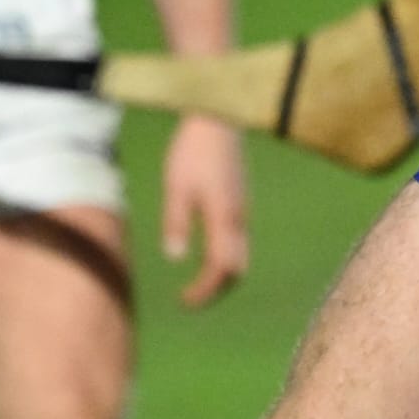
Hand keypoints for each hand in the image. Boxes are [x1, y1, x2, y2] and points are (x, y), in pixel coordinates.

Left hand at [162, 113, 248, 307]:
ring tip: (198, 279)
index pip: (221, 268)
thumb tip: (176, 258)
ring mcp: (242, 207)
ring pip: (241, 253)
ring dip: (222, 272)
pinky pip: (239, 239)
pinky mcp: (240, 198)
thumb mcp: (177, 186)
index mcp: (224, 217)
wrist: (219, 117)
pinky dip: (226, 255)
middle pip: (237, 268)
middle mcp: (239, 216)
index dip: (204, 290)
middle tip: (192, 296)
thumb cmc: (194, 150)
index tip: (184, 301)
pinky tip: (207, 250)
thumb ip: (178, 222)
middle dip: (217, 288)